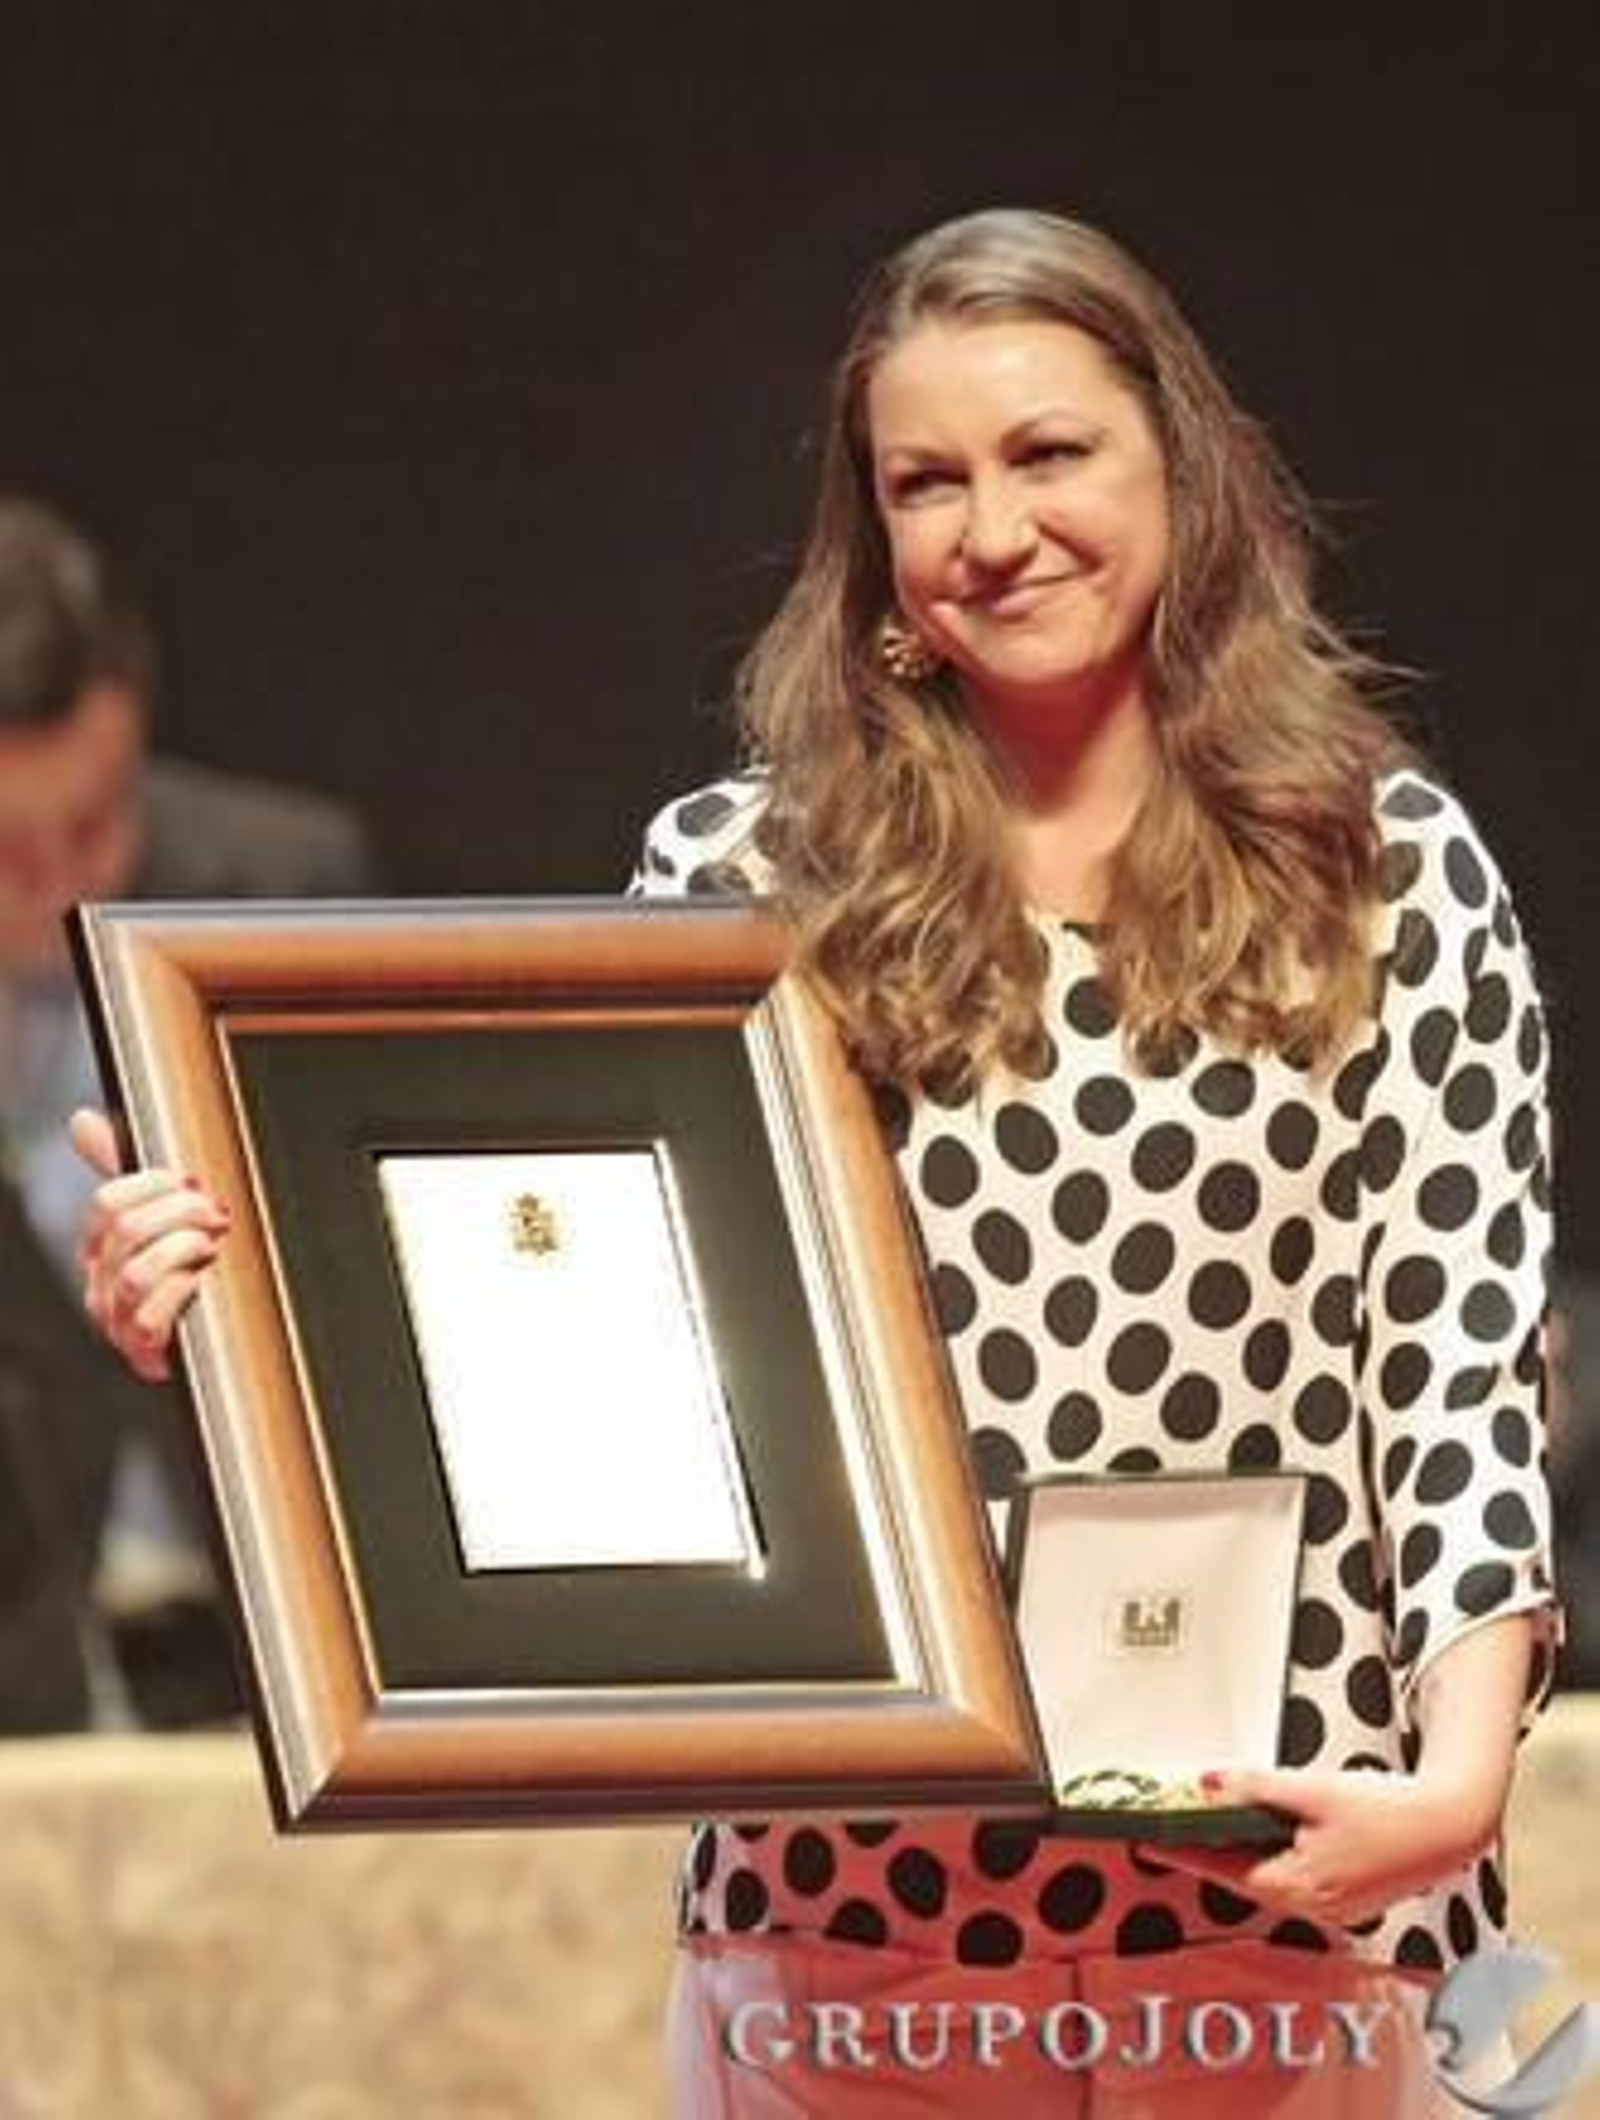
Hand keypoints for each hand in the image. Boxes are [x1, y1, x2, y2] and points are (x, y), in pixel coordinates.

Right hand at [70, 1107, 230, 1381]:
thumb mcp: (168, 1211)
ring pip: (137, 1274)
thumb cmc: (196, 1267)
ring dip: (185, 1252)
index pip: (109, 1202)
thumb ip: (128, 1169)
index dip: (157, 1184)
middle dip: (183, 1214)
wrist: (228, 1335)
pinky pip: (150, 1319)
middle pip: (126, 1231)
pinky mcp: (143, 1352)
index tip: (194, 1182)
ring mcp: (119, 1321)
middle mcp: (102, 1283)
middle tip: (217, 1214)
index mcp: (102, 1246)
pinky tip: (202, 1285)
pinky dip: (182, 1295)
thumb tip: (83, 1121)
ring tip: (212, 1249)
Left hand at [1150, 1764, 1500, 1927]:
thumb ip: (1256, 1788)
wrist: (1448, 1826)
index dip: (1181, 1850)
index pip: (1219, 1868)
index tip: (1146, 1840)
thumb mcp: (1313, 1790)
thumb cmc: (1387, 1810)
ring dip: (1238, 1855)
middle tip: (1167, 1831)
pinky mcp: (1342, 1899)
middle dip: (1205, 1853)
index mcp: (1295, 1887)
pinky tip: (1261, 1839)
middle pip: (1240, 1877)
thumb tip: (1206, 1783)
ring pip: (1265, 1879)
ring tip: (1205, 1831)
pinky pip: (1291, 1880)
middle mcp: (1308, 1908)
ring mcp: (1327, 1908)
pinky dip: (1269, 1859)